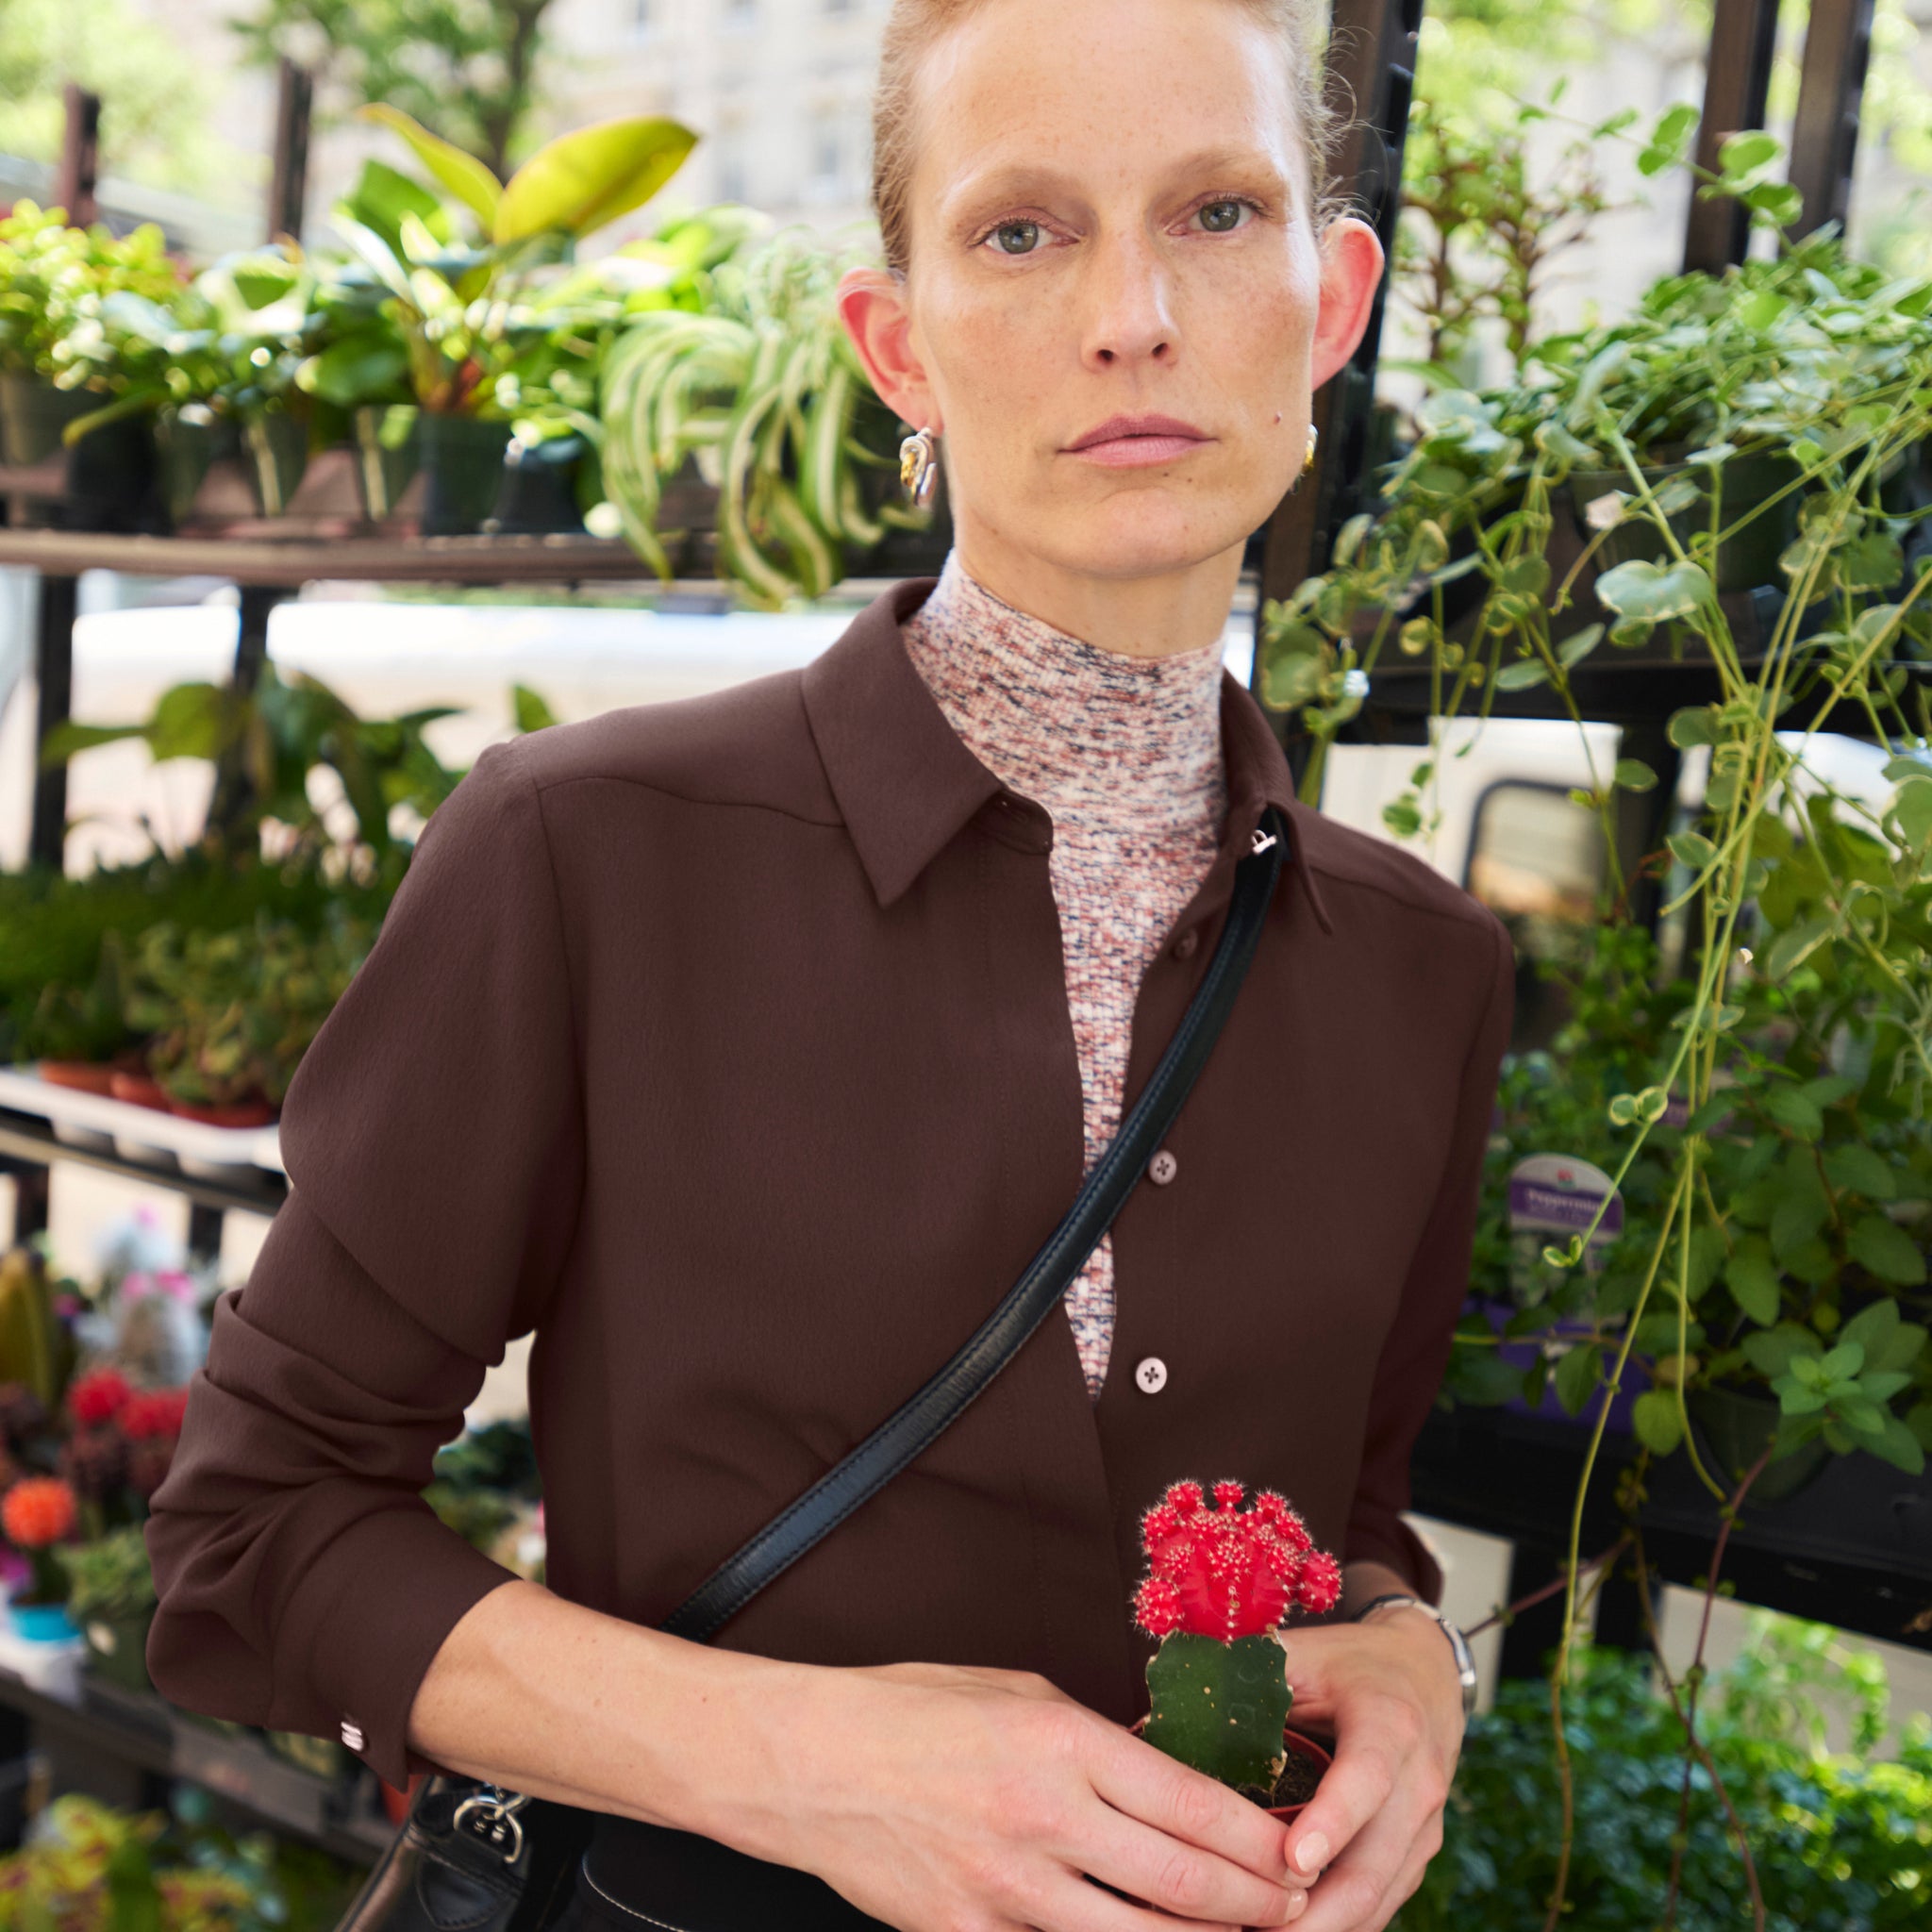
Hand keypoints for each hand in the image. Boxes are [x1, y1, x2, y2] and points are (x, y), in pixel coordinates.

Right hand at [716, 1659, 1312, 1931]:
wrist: (809, 1763)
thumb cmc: (912, 1711)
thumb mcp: (1018, 1693)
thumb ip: (1095, 1742)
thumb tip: (1165, 1780)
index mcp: (1061, 1743)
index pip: (1193, 1804)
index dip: (1259, 1841)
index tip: (1297, 1853)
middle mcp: (1044, 1820)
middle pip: (1183, 1885)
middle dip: (1255, 1907)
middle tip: (1299, 1911)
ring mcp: (1007, 1890)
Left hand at [1269, 1613, 1464, 1930]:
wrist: (1425, 1674)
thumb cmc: (1350, 1664)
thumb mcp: (1305, 1652)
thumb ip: (1251, 1671)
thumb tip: (1172, 1697)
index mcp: (1388, 1722)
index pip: (1366, 1779)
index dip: (1331, 1822)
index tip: (1291, 1862)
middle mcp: (1417, 1782)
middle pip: (1371, 1866)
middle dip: (1313, 1914)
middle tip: (1249, 1926)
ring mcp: (1422, 1828)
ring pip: (1376, 1900)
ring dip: (1319, 1930)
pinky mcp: (1415, 1858)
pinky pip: (1378, 1907)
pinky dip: (1335, 1928)